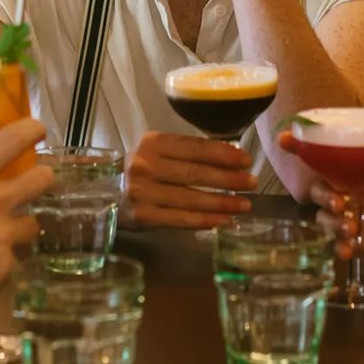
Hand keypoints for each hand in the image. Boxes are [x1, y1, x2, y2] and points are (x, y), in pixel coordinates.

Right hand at [0, 119, 51, 337]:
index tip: (37, 131)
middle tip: (31, 189)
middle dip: (41, 181)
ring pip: (32, 226)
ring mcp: (2, 237)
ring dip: (19, 230)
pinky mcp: (4, 270)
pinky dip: (1, 264)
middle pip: (43, 180)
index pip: (13, 140)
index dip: (32, 130)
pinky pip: (14, 261)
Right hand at [122, 129, 256, 228]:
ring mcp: (142, 192)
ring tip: (244, 205)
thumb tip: (234, 157)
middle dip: (228, 179)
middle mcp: (145, 165)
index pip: (194, 147)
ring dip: (222, 202)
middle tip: (252, 183)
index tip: (246, 160)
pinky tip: (223, 221)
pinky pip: (180, 219)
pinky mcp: (143, 216)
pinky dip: (205, 220)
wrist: (110, 195)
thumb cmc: (145, 171)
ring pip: (191, 198)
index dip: (223, 154)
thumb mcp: (161, 152)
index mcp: (152, 142)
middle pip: (195, 173)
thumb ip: (189, 152)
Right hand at [277, 130, 363, 255]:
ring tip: (351, 227)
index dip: (296, 146)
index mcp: (345, 168)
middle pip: (316, 191)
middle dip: (322, 196)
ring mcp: (345, 216)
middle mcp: (339, 191)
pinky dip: (341, 248)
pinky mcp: (355, 239)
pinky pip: (340, 245)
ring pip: (325, 220)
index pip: (315, 156)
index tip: (284, 139)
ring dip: (333, 224)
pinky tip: (346, 250)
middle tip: (339, 201)